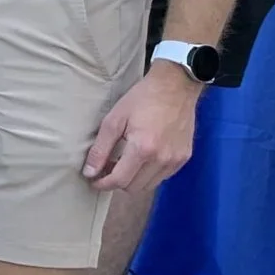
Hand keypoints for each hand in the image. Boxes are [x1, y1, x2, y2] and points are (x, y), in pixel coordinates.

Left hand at [83, 63, 198, 192]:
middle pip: (134, 187)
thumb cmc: (141, 99)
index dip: (103, 184)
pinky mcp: (184, 157)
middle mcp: (162, 159)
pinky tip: (142, 158)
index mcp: (143, 149)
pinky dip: (149, 174)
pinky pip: (163, 176)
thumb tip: (90, 172)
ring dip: (134, 179)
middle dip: (117, 182)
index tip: (94, 180)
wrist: (175, 86)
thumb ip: (100, 149)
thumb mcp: (114, 120)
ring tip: (124, 162)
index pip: (119, 181)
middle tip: (107, 167)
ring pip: (149, 185)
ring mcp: (176, 160)